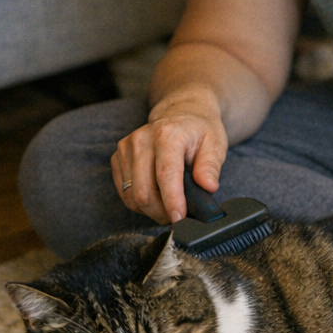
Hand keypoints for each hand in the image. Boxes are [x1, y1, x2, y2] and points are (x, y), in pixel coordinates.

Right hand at [111, 94, 228, 225]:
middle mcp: (142, 139)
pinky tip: (156, 197)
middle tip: (179, 216)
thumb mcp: (215, 143)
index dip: (171, 201)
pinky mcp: (118, 157)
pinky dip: (139, 203)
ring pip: (131, 196)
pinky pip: (124, 192)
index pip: (165, 174)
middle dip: (161, 212)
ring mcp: (126, 148)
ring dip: (150, 210)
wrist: (180, 113)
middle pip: (143, 191)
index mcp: (167, 135)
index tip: (179, 218)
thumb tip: (208, 186)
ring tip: (168, 207)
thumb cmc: (199, 131)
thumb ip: (211, 166)